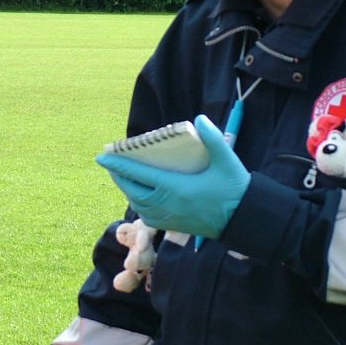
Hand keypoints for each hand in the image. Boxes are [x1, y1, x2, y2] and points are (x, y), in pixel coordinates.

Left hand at [96, 114, 249, 238]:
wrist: (243, 220)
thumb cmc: (235, 188)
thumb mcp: (227, 160)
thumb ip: (213, 138)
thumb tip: (199, 118)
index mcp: (175, 188)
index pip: (138, 175)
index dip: (118, 165)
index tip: (102, 156)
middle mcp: (167, 205)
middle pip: (132, 190)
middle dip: (118, 176)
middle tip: (110, 163)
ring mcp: (169, 217)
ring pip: (138, 204)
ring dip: (127, 190)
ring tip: (122, 177)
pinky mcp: (174, 226)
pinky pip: (147, 216)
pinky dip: (138, 204)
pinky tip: (140, 197)